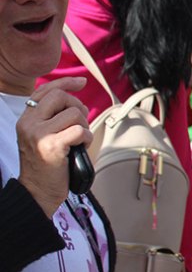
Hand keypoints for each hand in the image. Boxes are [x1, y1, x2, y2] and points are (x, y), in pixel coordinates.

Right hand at [16, 77, 91, 216]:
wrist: (37, 191)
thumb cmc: (45, 164)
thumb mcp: (42, 136)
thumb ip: (51, 118)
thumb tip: (75, 100)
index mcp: (26, 119)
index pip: (44, 91)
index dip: (65, 82)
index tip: (81, 81)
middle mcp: (29, 123)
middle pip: (61, 97)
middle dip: (78, 106)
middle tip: (79, 123)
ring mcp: (39, 134)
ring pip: (74, 113)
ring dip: (83, 126)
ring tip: (77, 140)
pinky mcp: (52, 146)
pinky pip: (79, 130)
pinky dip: (86, 137)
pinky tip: (81, 146)